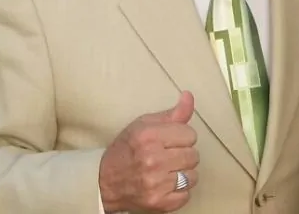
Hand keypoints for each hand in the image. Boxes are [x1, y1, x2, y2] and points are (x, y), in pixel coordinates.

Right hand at [99, 92, 199, 212]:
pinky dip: (179, 191)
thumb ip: (172, 114)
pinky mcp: (159, 203)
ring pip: (192, 176)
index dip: (182, 137)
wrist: (104, 182)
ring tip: (167, 171)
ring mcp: (156, 184)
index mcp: (149, 137)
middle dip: (183, 155)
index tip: (170, 141)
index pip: (190, 135)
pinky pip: (186, 195)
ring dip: (183, 173)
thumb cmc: (126, 149)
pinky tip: (166, 184)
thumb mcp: (144, 125)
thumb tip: (189, 96)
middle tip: (167, 156)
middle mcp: (152, 160)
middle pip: (193, 155)